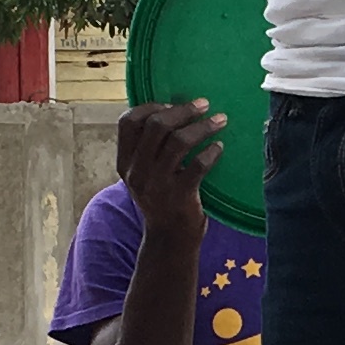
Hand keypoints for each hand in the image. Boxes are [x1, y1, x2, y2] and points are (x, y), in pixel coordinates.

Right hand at [116, 99, 224, 241]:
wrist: (169, 239)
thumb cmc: (161, 199)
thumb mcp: (144, 174)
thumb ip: (148, 148)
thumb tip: (172, 110)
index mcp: (124, 163)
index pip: (128, 122)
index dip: (151, 107)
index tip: (172, 104)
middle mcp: (137, 172)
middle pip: (156, 126)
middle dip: (183, 110)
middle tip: (204, 104)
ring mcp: (158, 184)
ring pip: (179, 141)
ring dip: (203, 126)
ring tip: (220, 120)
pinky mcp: (180, 196)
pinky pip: (199, 165)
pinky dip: (212, 152)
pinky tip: (219, 147)